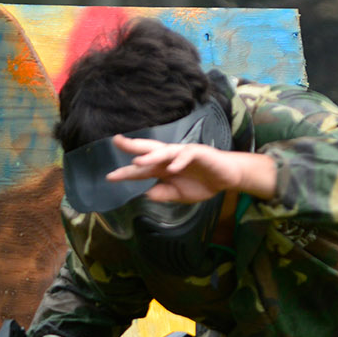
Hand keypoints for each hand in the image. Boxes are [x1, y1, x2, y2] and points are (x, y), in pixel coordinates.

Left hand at [107, 135, 267, 202]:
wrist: (227, 177)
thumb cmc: (203, 183)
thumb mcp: (179, 194)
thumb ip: (163, 194)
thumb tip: (146, 194)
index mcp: (163, 167)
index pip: (141, 170)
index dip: (126, 173)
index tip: (109, 177)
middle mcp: (170, 157)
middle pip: (148, 150)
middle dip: (132, 146)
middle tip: (117, 142)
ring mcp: (183, 153)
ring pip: (164, 151)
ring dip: (151, 156)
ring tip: (138, 162)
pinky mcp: (198, 153)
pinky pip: (186, 156)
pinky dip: (178, 162)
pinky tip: (171, 169)